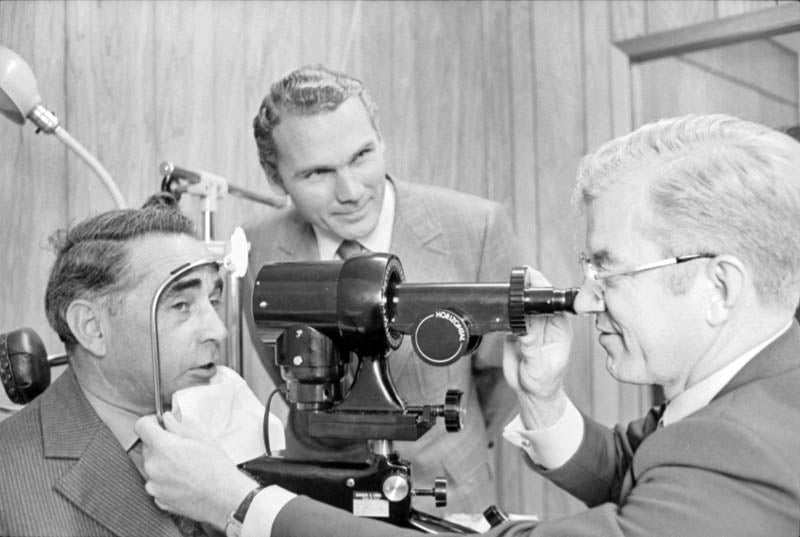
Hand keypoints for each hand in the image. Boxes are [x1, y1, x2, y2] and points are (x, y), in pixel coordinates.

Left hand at [134, 412, 256, 528]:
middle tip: (181, 446)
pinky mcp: (158, 499)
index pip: (141, 426)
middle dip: (160, 443)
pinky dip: (165, 480)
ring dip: (162, 462)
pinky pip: (156, 483)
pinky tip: (183, 480)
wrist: (225, 498)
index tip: (159, 424)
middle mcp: (153, 466)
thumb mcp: (202, 436)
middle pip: (147, 446)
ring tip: (185, 466)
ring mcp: (154, 485)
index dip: (150, 421)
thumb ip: (179, 423)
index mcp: (163, 447)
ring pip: (151, 465)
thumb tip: (168, 419)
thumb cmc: (216, 468)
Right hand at [503, 269, 572, 428]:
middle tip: (515, 280)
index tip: (531, 277)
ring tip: (506, 292)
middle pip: (536, 298)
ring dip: (514, 297)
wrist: (530, 393)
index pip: (552, 302)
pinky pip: (510, 315)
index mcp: (560, 329)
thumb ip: (532, 347)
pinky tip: (499, 306)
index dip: (542, 288)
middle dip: (526, 287)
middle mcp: (546, 324)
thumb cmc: (544, 382)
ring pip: (522, 304)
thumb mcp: (538, 367)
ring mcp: (531, 326)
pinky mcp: (516, 330)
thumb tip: (524, 327)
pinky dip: (504, 309)